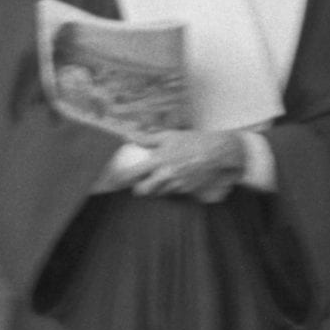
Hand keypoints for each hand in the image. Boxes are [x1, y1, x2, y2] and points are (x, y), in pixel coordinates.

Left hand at [131, 129, 245, 202]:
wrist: (216, 153)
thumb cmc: (192, 141)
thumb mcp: (169, 136)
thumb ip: (147, 139)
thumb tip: (129, 137)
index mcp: (158, 160)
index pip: (133, 174)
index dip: (120, 179)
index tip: (113, 180)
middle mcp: (165, 175)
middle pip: (143, 191)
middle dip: (138, 188)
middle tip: (137, 182)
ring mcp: (175, 185)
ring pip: (157, 193)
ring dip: (154, 188)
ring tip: (156, 178)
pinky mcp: (185, 191)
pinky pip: (171, 192)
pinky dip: (168, 187)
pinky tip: (173, 178)